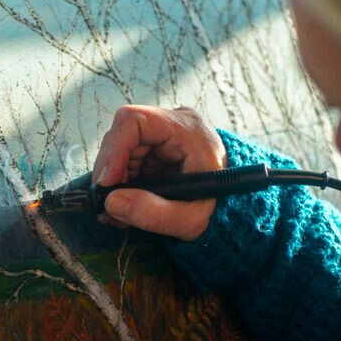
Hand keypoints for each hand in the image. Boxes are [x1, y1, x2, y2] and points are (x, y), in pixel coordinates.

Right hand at [92, 105, 227, 240]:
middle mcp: (172, 125)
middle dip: (112, 173)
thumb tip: (111, 203)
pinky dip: (121, 185)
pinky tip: (125, 206)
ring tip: (119, 211)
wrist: (235, 206)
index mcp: (187, 129)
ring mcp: (162, 136)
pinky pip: (126, 162)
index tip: (106, 182)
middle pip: (122, 137)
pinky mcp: (155, 151)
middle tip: (110, 204)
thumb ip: (154, 213)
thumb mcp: (192, 218)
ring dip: (115, 182)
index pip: (134, 121)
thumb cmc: (220, 208)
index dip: (114, 150)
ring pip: (120, 151)